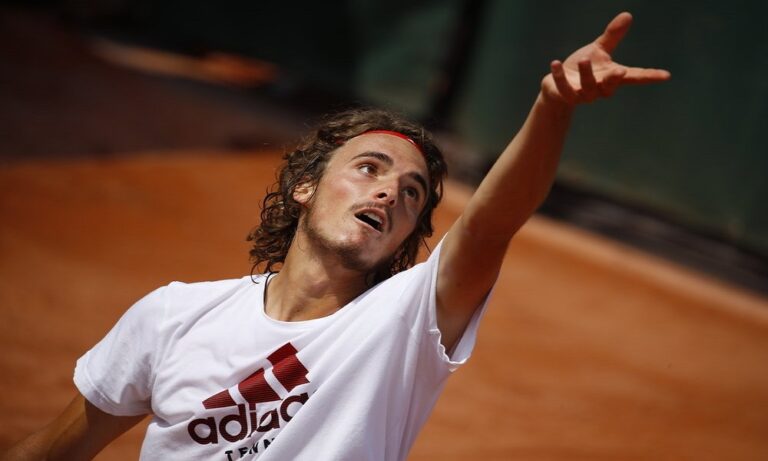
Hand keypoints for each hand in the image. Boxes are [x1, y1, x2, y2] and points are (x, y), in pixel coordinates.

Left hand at [541, 12, 669, 105]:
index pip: (634, 77)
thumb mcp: (598, 50)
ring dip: (586, 74)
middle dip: (614, 80)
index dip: (649, 76)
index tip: (665, 75)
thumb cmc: (582, 68)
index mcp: (611, 77)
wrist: (557, 85)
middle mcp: (599, 88)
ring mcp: (582, 94)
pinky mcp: (565, 95)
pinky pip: (563, 87)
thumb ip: (612, 36)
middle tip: (620, 71)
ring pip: (587, 87)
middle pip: (610, 87)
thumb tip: (628, 15)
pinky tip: (555, 63)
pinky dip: (559, 76)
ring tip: (584, 60)